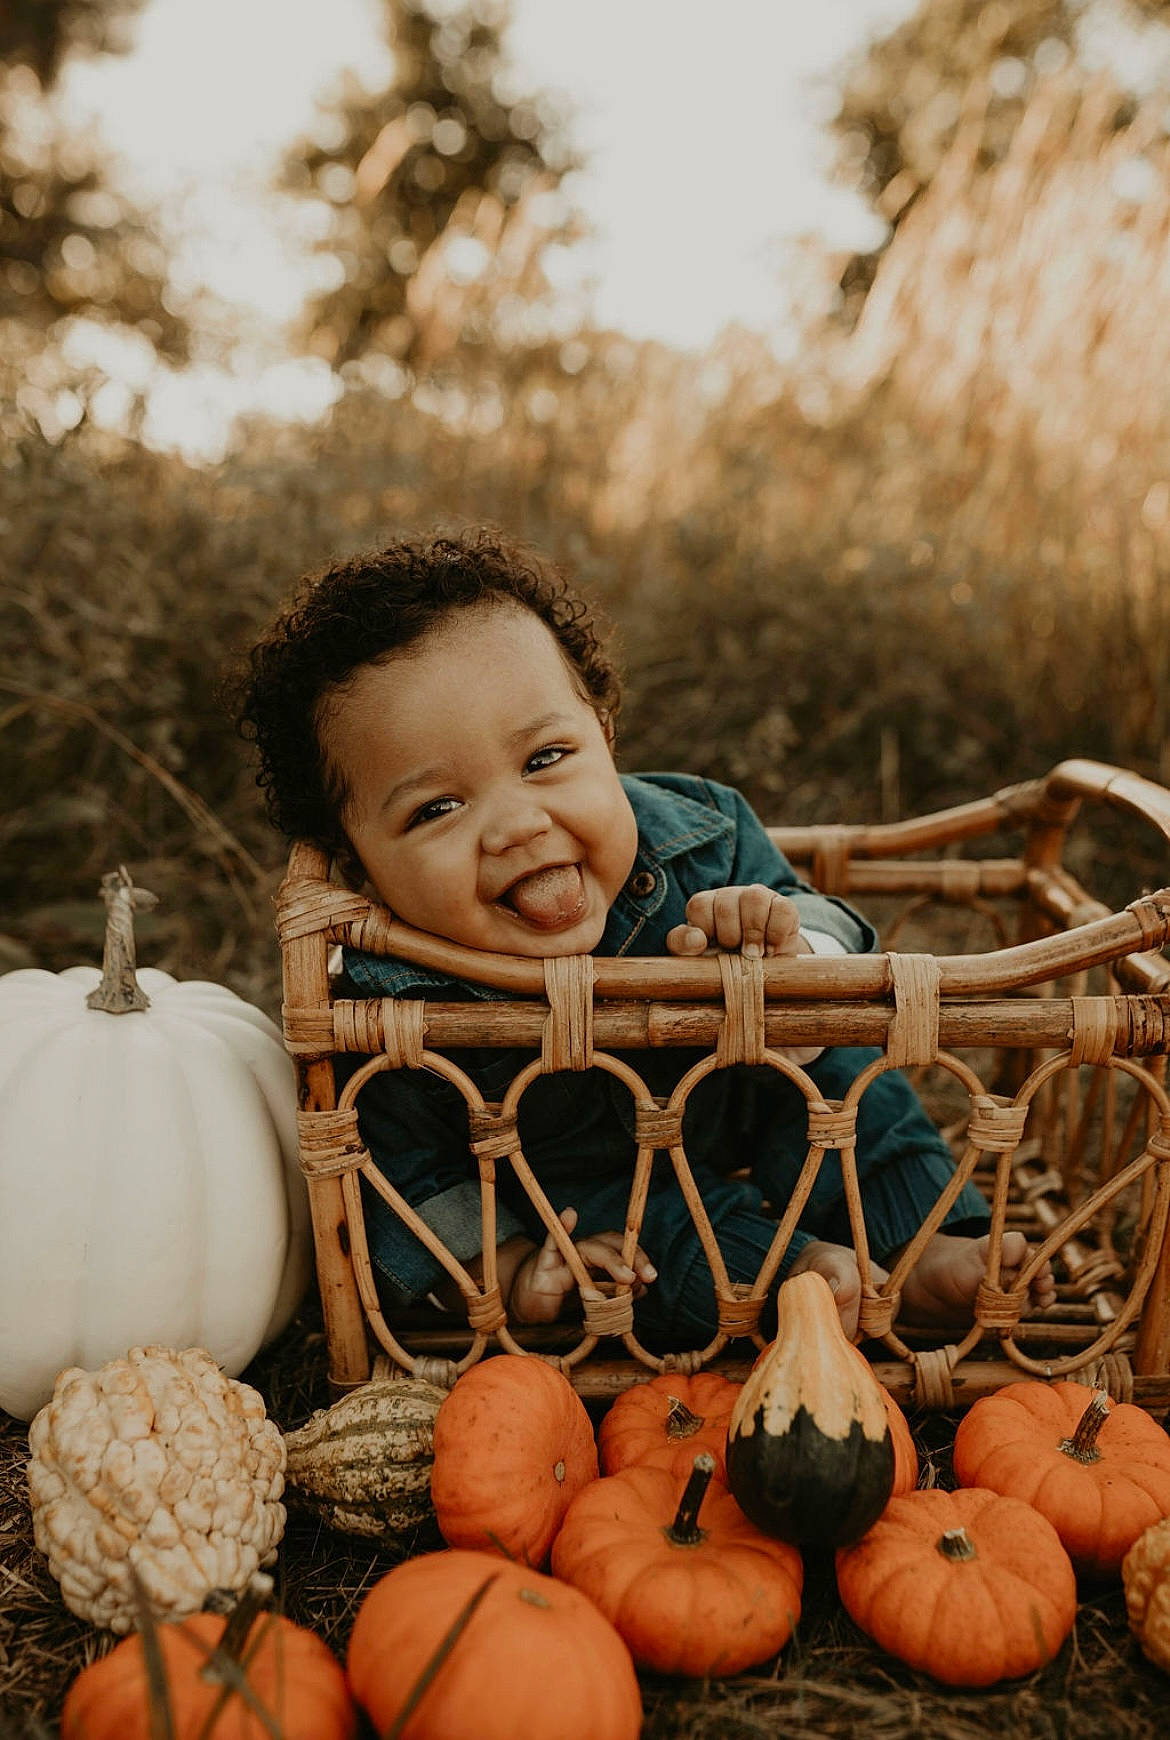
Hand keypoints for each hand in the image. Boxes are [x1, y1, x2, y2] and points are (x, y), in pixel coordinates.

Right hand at [508, 1208, 656, 1325]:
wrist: (532, 1306)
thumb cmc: (565, 1301)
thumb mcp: (595, 1303)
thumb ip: (617, 1294)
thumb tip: (642, 1287)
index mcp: (599, 1262)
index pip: (623, 1252)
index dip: (640, 1259)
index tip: (652, 1277)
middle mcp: (584, 1253)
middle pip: (610, 1244)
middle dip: (631, 1257)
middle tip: (644, 1277)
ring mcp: (564, 1256)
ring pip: (588, 1247)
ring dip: (610, 1258)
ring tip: (626, 1275)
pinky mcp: (544, 1262)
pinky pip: (552, 1242)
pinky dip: (561, 1226)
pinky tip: (570, 1215)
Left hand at [665, 885, 810, 958]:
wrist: (760, 970)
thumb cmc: (722, 962)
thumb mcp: (696, 958)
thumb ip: (683, 946)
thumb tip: (696, 940)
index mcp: (705, 906)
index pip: (699, 906)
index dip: (706, 930)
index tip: (712, 948)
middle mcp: (730, 896)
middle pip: (726, 903)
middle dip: (731, 936)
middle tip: (736, 955)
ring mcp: (758, 897)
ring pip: (754, 898)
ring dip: (754, 932)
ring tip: (755, 955)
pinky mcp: (784, 906)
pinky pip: (782, 909)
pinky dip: (777, 933)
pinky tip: (772, 949)